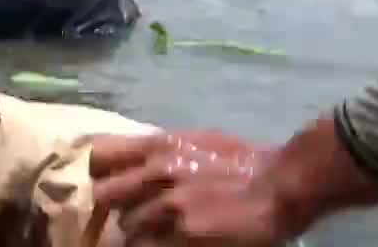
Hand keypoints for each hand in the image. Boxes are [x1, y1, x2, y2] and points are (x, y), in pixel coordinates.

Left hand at [89, 130, 290, 246]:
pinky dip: (155, 246)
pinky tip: (170, 243)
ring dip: (138, 233)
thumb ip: (160, 151)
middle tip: (128, 215)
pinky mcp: (184, 233)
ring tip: (157, 233)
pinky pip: (149, 246)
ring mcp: (168, 205)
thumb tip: (132, 162)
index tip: (106, 183)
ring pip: (126, 228)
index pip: (99, 156)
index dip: (98, 173)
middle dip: (114, 208)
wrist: (279, 185)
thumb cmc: (241, 161)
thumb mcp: (195, 140)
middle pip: (104, 196)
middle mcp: (156, 172)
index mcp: (158, 145)